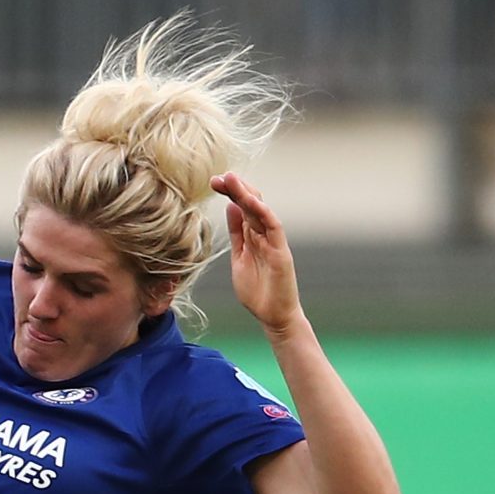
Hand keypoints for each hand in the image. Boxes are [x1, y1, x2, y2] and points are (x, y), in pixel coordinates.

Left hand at [214, 172, 303, 336]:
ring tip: (232, 180)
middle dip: (235, 189)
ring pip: (261, 212)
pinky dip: (264, 213)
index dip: (230, 193)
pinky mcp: (281, 253)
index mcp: (252, 236)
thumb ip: (237, 234)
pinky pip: (274, 229)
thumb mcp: (239, 257)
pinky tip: (252, 202)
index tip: (213, 182)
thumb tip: (230, 209)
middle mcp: (264, 235)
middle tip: (217, 177)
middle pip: (251, 205)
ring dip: (247, 195)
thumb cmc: (258, 291)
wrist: (274, 316)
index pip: (242, 208)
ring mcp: (274, 243)